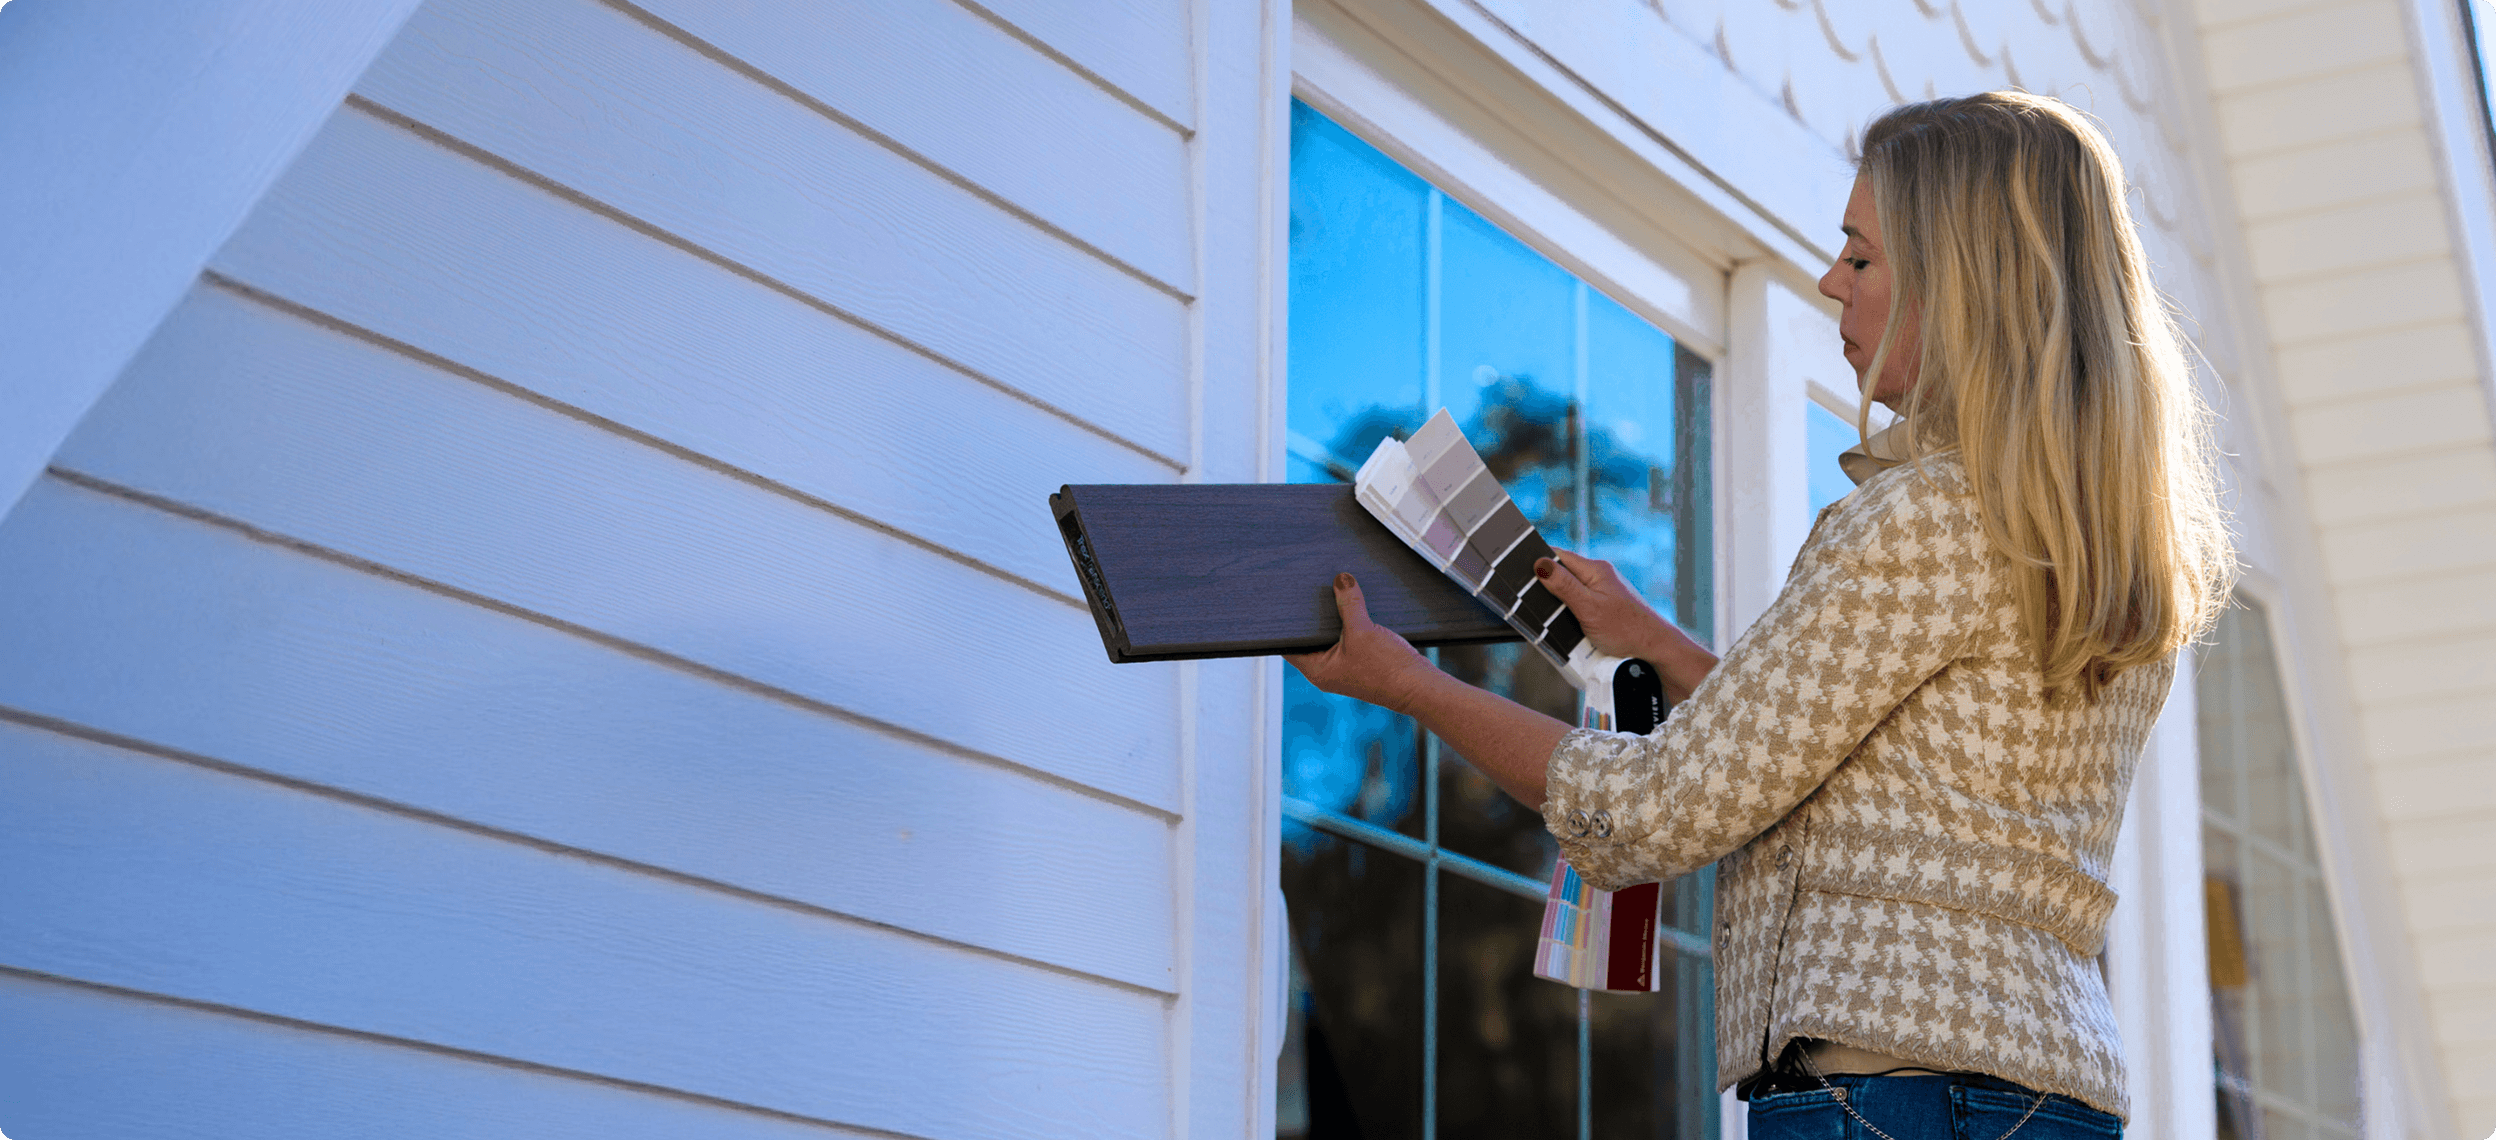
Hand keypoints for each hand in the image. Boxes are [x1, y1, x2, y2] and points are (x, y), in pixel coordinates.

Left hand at [1283, 573, 1438, 713]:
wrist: (1420, 687)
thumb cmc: (1387, 669)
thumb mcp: (1362, 631)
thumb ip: (1349, 603)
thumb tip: (1341, 579)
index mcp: (1316, 670)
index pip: (1288, 645)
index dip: (1284, 625)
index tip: (1282, 602)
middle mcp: (1327, 671)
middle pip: (1310, 639)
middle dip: (1312, 617)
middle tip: (1307, 591)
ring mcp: (1344, 668)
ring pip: (1331, 637)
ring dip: (1333, 619)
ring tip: (1331, 594)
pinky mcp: (1361, 663)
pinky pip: (1348, 639)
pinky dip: (1349, 624)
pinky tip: (1354, 607)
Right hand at [1535, 550, 1715, 700]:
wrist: (1654, 650)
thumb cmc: (1626, 629)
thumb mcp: (1588, 607)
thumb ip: (1563, 585)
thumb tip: (1540, 564)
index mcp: (1595, 569)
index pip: (1558, 555)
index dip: (1538, 561)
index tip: (1519, 570)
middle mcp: (1599, 577)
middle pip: (1562, 574)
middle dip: (1547, 587)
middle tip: (1531, 601)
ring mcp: (1603, 592)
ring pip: (1570, 592)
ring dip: (1559, 605)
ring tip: (1551, 618)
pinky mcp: (1604, 608)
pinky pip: (1579, 605)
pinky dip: (1570, 615)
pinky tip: (1567, 626)